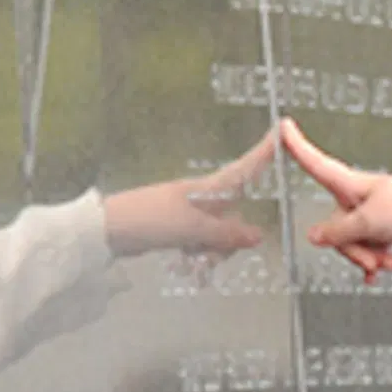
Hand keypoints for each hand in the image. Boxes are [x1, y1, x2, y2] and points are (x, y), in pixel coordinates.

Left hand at [98, 133, 274, 256]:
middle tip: (212, 255)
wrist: (106, 230)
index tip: (285, 129)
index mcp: (208, 188)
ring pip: (218, 233)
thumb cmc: (150, 220)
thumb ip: (225, 234)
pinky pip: (201, 241)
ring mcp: (189, 212)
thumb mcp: (192, 229)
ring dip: (213, 250)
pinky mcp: (177, 228)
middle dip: (231, 238)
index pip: (245, 168)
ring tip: (192, 260)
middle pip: (234, 214)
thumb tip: (258, 236)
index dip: (265, 151)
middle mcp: (202, 197)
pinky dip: (198, 253)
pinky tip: (185, 262)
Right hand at [281, 118, 391, 278]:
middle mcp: (360, 195)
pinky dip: (374, 259)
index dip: (297, 146)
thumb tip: (314, 236)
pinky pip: (369, 245)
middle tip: (370, 258)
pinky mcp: (387, 226)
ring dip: (367, 255)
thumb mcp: (368, 223)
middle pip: (335, 223)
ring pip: (353, 239)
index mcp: (351, 184)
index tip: (283, 127)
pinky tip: (380, 270)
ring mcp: (373, 211)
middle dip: (350, 247)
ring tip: (385, 262)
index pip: (315, 163)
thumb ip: (338, 232)